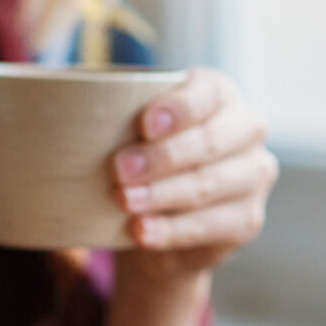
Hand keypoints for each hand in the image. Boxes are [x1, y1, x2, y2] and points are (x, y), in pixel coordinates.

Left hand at [110, 68, 278, 277]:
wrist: (160, 225)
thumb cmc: (143, 161)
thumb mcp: (131, 132)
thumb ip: (117, 115)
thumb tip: (71, 109)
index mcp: (220, 94)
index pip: (207, 94)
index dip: (178, 109)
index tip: (143, 125)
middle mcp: (247, 130)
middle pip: (208, 142)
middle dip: (161, 157)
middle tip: (118, 170)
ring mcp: (253, 176)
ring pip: (208, 184)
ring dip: (161, 194)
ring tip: (123, 201)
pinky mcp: (247, 220)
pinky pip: (209, 226)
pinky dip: (170, 231)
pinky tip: (141, 232)